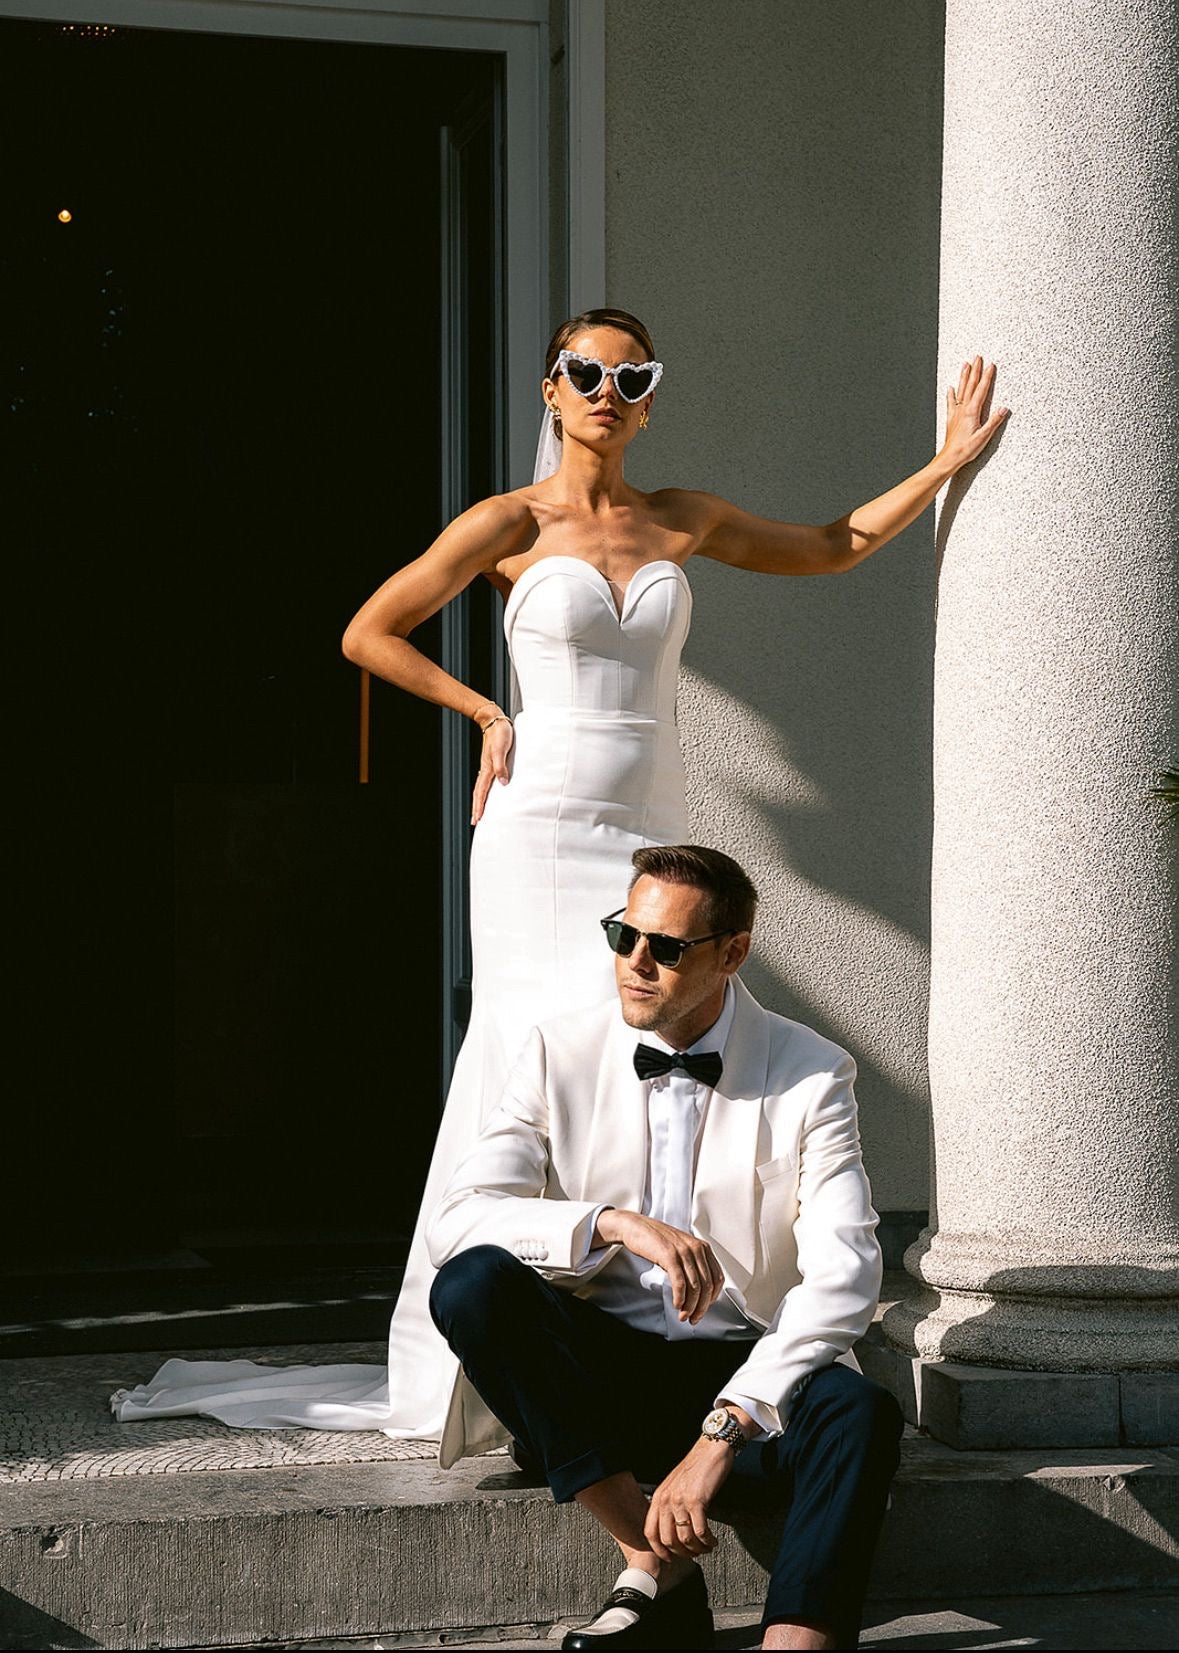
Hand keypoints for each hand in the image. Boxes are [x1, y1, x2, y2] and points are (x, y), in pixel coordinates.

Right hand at [470, 716, 513, 824]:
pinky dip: (485, 791)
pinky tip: (489, 793)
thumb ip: (501, 765)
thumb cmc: (500, 733)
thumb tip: (503, 782)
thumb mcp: (501, 749)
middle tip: (475, 822)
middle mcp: (486, 769)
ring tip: (480, 812)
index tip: (477, 819)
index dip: (479, 806)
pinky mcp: (492, 762)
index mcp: (488, 768)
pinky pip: (487, 782)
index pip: (482, 792)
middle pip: (479, 793)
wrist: (495, 720)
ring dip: (480, 801)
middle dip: (477, 808)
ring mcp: (488, 766)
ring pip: (482, 788)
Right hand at [594, 1210, 724, 1324]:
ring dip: (690, 1306)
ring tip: (683, 1316)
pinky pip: (680, 1282)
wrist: (636, 1227)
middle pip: (707, 1285)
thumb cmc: (657, 1240)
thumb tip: (699, 1293)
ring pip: (694, 1286)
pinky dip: (680, 1297)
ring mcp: (683, 1251)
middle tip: (694, 1318)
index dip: (712, 1297)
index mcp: (702, 1247)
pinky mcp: (669, 1255)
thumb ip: (693, 1265)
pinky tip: (676, 1305)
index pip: (717, 1277)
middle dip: (701, 1306)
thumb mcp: (682, 1249)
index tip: (704, 1308)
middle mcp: (696, 1248)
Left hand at [645, 1438, 733, 1559]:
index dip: (660, 1550)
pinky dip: (708, 1541)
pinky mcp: (697, 1500)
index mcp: (659, 1497)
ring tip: (707, 1547)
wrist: (711, 1449)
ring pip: (685, 1539)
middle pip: (668, 1540)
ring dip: (698, 1549)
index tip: (670, 1559)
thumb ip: (670, 1506)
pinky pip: (700, 1531)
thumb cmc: (696, 1468)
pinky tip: (713, 1541)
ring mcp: (680, 1500)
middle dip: (683, 1553)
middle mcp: (666, 1499)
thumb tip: (673, 1532)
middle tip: (695, 1553)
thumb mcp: (675, 1486)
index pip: (651, 1532)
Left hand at [939, 356, 1008, 472]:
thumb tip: (1004, 409)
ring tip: (965, 364)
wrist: (950, 458)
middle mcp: (962, 409)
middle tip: (977, 357)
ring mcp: (956, 413)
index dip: (987, 377)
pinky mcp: (951, 419)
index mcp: (971, 412)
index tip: (991, 365)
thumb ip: (994, 422)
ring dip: (964, 376)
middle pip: (970, 385)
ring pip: (961, 390)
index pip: (981, 390)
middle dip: (975, 370)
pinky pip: (951, 402)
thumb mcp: (983, 437)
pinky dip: (951, 394)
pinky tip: (951, 387)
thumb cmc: (966, 449)